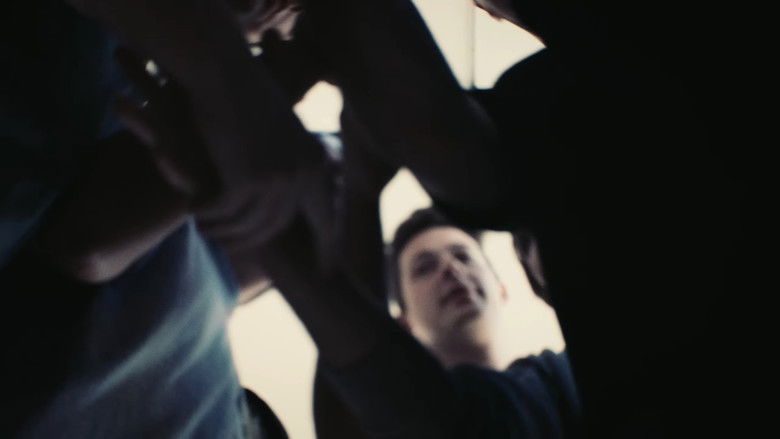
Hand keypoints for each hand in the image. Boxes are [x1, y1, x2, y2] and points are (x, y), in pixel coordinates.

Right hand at [113, 47, 306, 252]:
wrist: (219, 68)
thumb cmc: (240, 94)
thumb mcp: (274, 131)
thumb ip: (283, 164)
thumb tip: (280, 204)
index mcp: (315, 160)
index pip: (323, 215)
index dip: (325, 245)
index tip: (324, 270)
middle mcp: (305, 173)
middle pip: (274, 225)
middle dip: (246, 238)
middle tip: (221, 239)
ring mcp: (279, 178)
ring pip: (247, 225)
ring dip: (220, 230)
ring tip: (202, 227)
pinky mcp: (247, 180)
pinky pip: (223, 212)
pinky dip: (204, 212)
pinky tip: (190, 207)